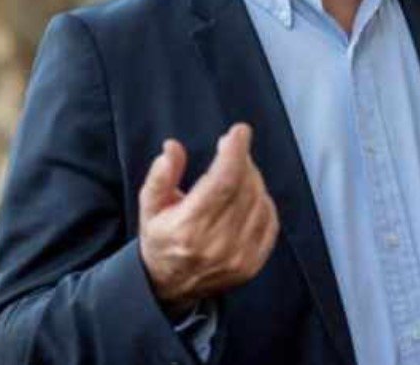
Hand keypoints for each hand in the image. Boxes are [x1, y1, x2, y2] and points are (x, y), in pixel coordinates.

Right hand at [138, 123, 279, 309]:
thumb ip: (161, 176)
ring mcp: (238, 256)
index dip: (234, 152)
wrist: (168, 287)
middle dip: (242, 160)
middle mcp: (216, 244)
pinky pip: (270, 221)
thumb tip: (173, 148)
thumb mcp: (149, 207)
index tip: (239, 132)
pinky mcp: (253, 263)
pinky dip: (263, 201)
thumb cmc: (161, 240)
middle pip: (244, 187)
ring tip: (237, 173)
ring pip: (259, 201)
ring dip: (253, 179)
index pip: (222, 181)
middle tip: (233, 149)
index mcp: (188, 227)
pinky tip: (250, 195)